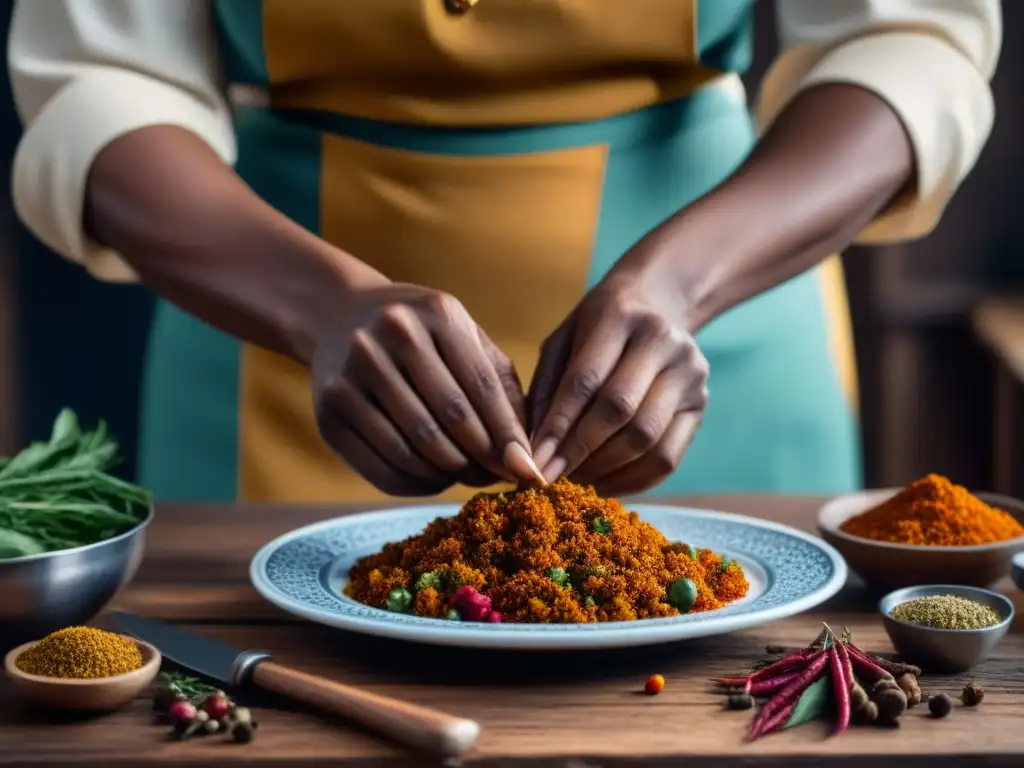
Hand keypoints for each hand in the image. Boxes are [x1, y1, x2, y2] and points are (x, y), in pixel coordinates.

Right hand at [311, 283, 541, 495]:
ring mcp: (354, 371)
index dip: (507, 435)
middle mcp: (393, 335)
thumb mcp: (465, 338)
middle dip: (481, 458)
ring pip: (415, 447)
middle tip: (497, 477)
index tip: (526, 469)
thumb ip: (500, 386)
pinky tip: (432, 478)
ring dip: (450, 473)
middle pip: (449, 417)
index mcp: (438, 313)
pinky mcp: (329, 411)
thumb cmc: (422, 334)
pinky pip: (381, 466)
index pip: (481, 386)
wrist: (341, 315)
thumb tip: (522, 453)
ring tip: (466, 475)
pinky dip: (415, 484)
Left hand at [528, 259, 707, 495]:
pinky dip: (633, 480)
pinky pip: (668, 457)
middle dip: (580, 452)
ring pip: (647, 439)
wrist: (659, 303)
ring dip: (605, 470)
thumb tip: (535, 450)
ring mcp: (689, 374)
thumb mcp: (562, 341)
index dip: (558, 426)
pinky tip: (604, 486)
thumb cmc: (596, 328)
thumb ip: (545, 389)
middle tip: (551, 478)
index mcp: (620, 316)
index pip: (586, 380)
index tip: (534, 462)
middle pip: (621, 410)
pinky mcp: (699, 405)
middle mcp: (663, 342)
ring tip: (573, 484)